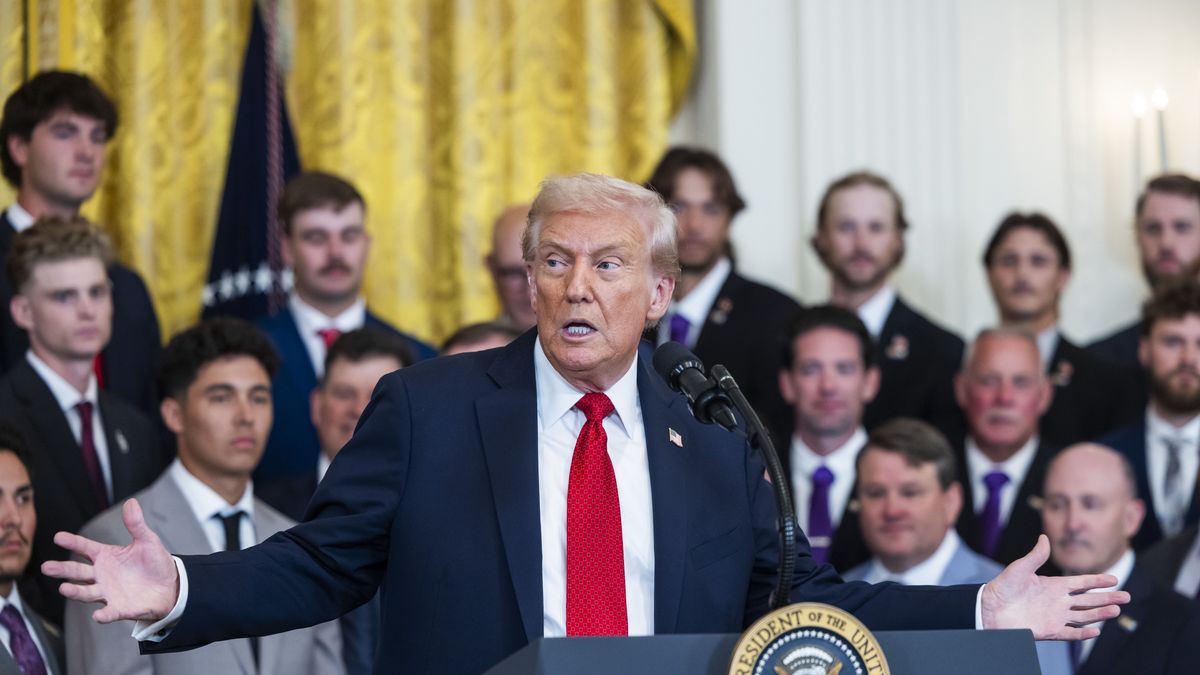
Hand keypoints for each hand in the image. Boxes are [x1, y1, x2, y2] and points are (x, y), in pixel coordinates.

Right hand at [41, 499, 178, 623]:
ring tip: (64, 588)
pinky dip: (103, 615)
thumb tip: (130, 502)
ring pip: (87, 592)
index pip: (85, 548)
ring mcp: (109, 592)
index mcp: (107, 556)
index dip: (73, 543)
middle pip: (78, 572)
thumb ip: (136, 524)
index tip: (58, 537)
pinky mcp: (120, 608)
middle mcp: (102, 575)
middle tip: (46, 567)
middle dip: (62, 570)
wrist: (171, 586)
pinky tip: (97, 615)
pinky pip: (109, 612)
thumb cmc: (155, 562)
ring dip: (75, 591)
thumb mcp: (147, 541)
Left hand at [980, 535, 1129, 639]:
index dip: (1097, 581)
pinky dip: (1083, 633)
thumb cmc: (1003, 587)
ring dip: (1100, 614)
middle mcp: (1058, 601)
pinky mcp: (1049, 631)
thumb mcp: (1020, 568)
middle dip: (1107, 598)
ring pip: (1084, 616)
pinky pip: (1070, 633)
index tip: (1114, 579)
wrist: (989, 609)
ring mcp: (1055, 616)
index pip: (1081, 583)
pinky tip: (1097, 631)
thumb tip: (1044, 537)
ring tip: (1117, 610)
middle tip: (1127, 597)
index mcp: (1053, 585)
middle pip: (1088, 600)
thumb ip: (1036, 555)